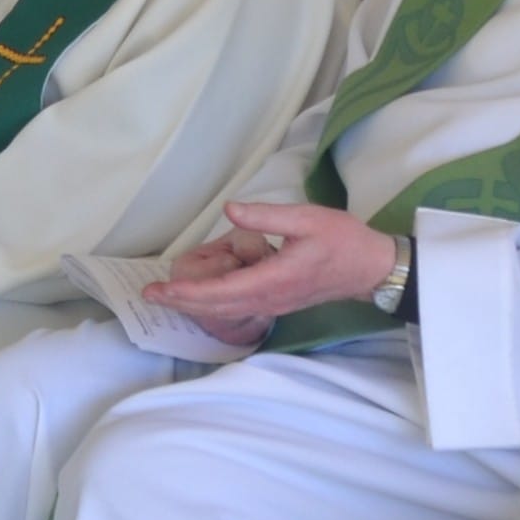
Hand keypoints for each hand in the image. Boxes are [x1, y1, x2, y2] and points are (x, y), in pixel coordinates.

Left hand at [148, 202, 398, 346]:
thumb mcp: (306, 218)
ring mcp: (274, 305)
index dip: (188, 293)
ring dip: (194, 306)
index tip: (160, 290)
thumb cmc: (342, 240)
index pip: (222, 291)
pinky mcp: (277, 303)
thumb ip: (266, 215)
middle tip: (149, 295)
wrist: (370, 268)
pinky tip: (201, 298)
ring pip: (226, 312)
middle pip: (217, 307)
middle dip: (181, 303)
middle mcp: (270, 299)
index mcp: (274, 279)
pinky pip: (238, 309)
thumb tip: (229, 208)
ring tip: (167, 297)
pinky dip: (213, 306)